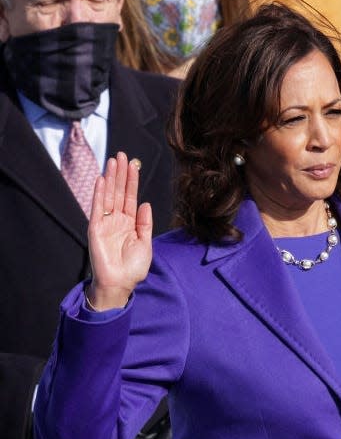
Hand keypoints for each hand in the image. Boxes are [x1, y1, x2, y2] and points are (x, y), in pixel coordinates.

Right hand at [85, 152, 152, 310]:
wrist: (121, 283)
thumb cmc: (133, 267)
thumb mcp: (145, 242)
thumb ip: (145, 223)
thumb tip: (145, 203)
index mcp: (129, 223)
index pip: (129, 197)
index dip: (131, 181)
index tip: (133, 164)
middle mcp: (116, 220)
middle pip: (118, 192)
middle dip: (121, 174)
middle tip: (122, 155)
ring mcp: (105, 223)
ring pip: (108, 196)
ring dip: (110, 178)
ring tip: (113, 161)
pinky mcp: (95, 229)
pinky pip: (97, 208)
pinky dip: (99, 194)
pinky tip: (102, 180)